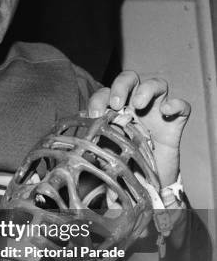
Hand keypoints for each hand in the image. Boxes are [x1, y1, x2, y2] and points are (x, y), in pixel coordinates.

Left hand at [88, 71, 189, 185]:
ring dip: (147, 90)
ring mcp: (157, 110)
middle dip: (121, 86)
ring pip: (157, 84)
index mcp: (115, 108)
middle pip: (130, 79)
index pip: (105, 93)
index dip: (98, 100)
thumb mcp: (105, 150)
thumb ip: (95, 141)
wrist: (146, 181)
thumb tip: (78, 141)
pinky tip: (166, 111)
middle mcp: (136, 103)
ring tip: (139, 104)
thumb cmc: (123, 160)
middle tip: (116, 103)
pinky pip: (182, 106)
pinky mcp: (175, 121)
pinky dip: (176, 104)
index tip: (93, 115)